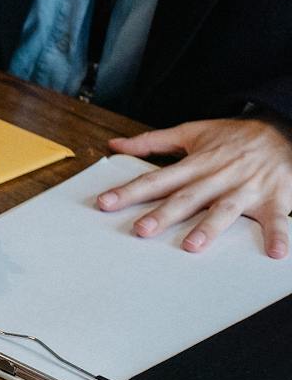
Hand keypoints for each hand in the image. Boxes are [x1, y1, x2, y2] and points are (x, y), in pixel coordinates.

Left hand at [99, 117, 291, 258]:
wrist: (286, 127)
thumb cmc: (236, 136)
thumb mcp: (194, 132)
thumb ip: (153, 141)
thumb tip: (115, 145)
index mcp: (197, 163)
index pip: (157, 179)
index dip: (130, 191)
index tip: (105, 203)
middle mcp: (218, 176)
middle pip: (188, 197)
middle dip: (164, 213)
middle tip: (141, 229)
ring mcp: (246, 188)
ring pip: (225, 208)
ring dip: (210, 227)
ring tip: (191, 246)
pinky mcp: (274, 198)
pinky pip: (277, 218)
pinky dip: (278, 234)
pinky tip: (276, 252)